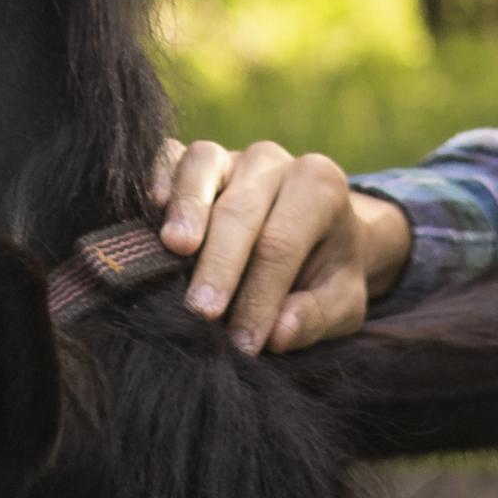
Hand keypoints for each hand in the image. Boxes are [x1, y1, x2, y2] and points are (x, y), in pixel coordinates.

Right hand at [152, 132, 415, 353]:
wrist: (321, 232)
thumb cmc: (327, 270)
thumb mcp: (342, 302)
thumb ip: (317, 316)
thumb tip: (277, 334)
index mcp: (319, 189)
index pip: (281, 244)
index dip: (259, 295)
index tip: (243, 343)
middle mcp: (274, 162)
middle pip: (240, 209)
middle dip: (220, 264)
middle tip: (202, 312)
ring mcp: (231, 156)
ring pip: (204, 166)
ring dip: (187, 208)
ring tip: (176, 248)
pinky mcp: (197, 160)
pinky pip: (172, 154)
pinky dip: (161, 176)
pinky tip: (154, 208)